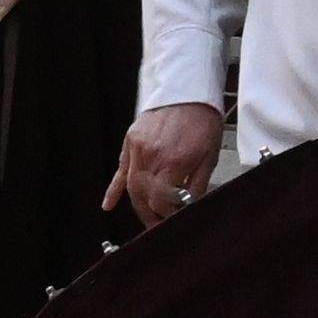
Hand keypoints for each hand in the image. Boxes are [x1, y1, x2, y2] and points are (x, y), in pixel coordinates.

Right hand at [110, 102, 221, 223]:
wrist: (190, 91)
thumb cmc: (203, 123)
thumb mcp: (209, 158)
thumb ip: (196, 186)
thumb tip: (187, 208)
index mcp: (173, 161)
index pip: (162, 201)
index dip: (169, 215)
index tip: (175, 219)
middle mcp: (151, 156)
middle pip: (143, 198)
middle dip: (151, 216)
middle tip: (159, 226)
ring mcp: (137, 148)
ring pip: (131, 187)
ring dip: (137, 206)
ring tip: (147, 218)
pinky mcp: (130, 140)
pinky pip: (120, 170)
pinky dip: (113, 189)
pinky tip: (108, 205)